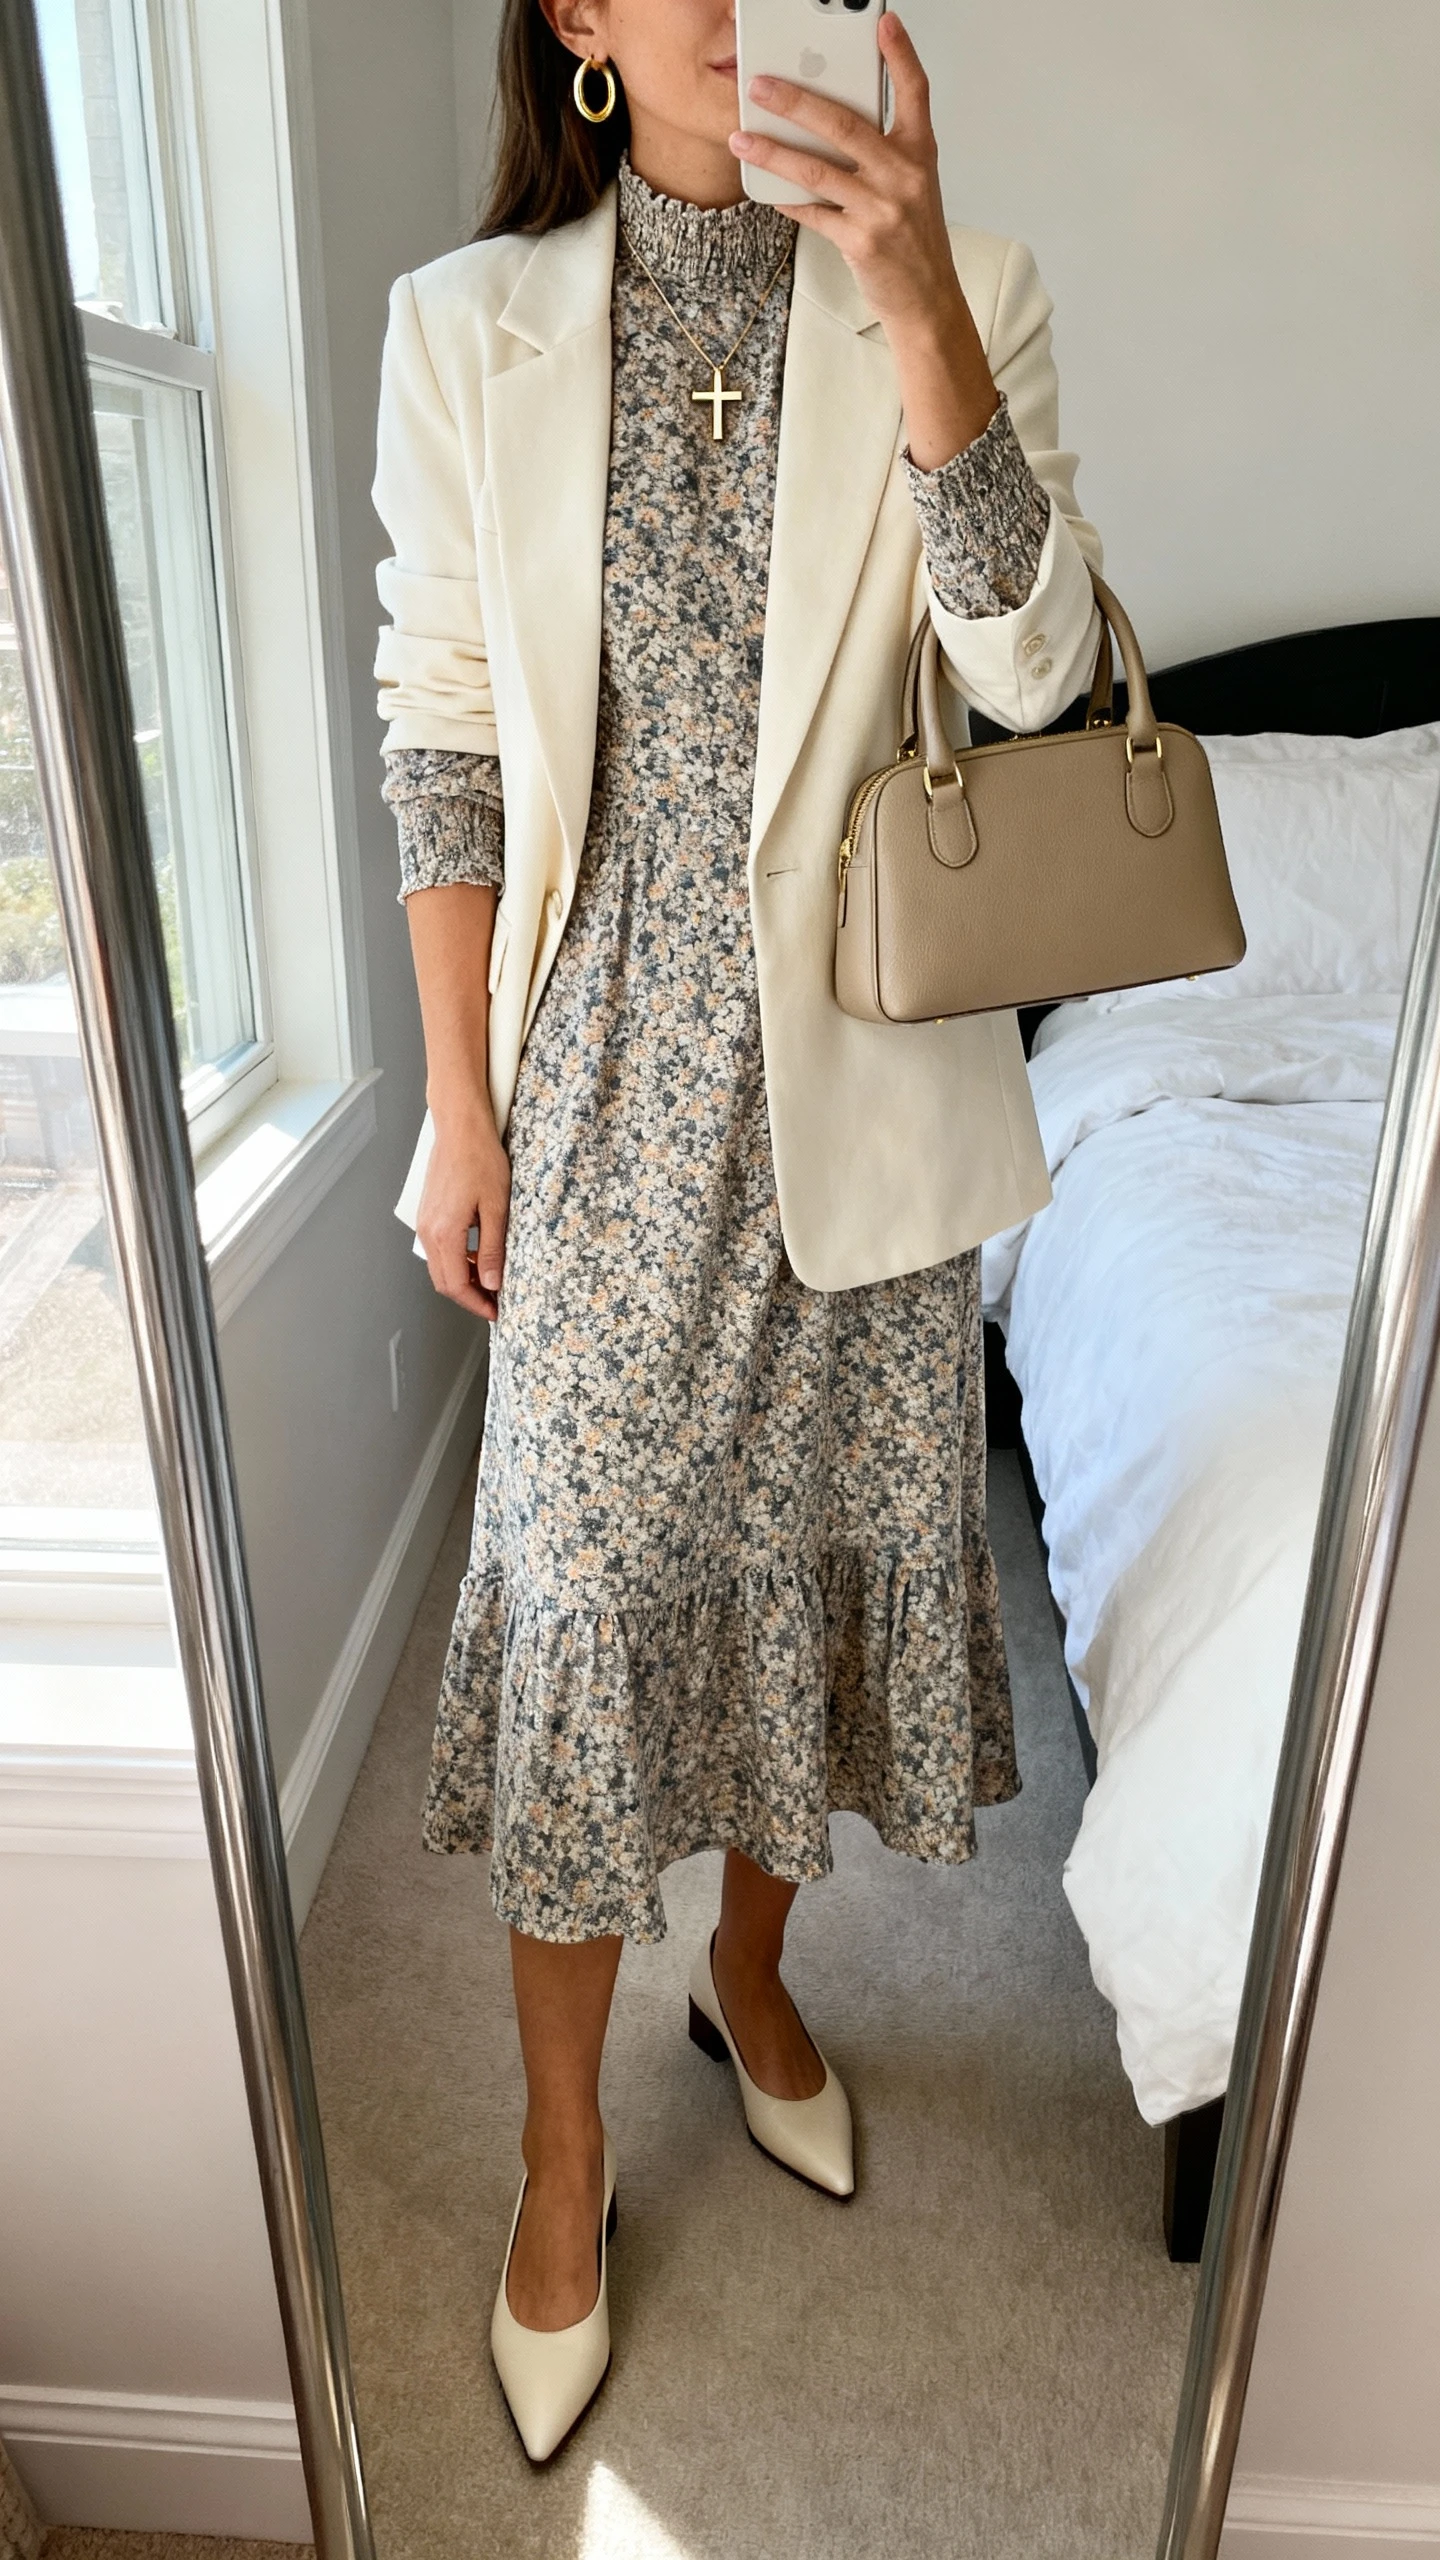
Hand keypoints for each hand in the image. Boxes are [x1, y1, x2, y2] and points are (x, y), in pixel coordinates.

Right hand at [417, 1109, 510, 1323]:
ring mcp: (424, 1223)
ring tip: (490, 1280)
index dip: (476, 1304)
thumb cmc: (480, 1160)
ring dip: (463, 1279)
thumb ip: (492, 1249)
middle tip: (495, 1301)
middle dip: (469, 1296)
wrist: (460, 1129)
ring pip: (440, 1267)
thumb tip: (492, 1284)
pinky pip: (438, 1250)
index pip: (457, 1285)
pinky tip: (477, 1255)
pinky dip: (456, 1261)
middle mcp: (428, 1231)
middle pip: (444, 1282)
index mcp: (445, 1233)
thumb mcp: (496, 1208)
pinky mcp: (427, 1215)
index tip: (495, 1311)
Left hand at [730, 12, 998, 468]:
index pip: (914, 91)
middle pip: (844, 124)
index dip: (899, 55)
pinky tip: (765, 189)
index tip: (883, 22)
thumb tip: (825, 124)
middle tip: (761, 84)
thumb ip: (881, 152)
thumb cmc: (913, 241)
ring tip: (742, 139)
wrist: (927, 301)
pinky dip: (787, 200)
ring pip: (818, 169)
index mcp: (919, 153)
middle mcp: (904, 175)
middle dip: (797, 100)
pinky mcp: (861, 241)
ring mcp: (883, 209)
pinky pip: (813, 213)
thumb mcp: (911, 186)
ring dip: (773, 152)